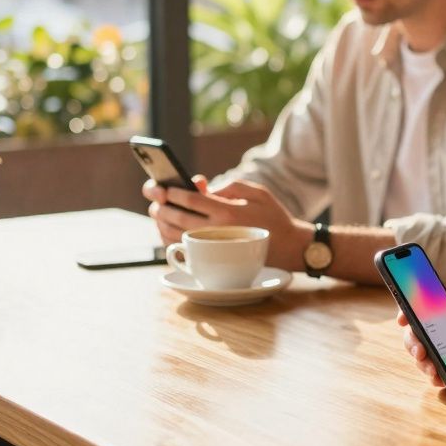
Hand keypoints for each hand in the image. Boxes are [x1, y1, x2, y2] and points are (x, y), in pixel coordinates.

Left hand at [143, 176, 312, 270]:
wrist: (290, 247)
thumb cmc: (274, 217)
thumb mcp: (258, 192)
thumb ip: (230, 185)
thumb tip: (204, 188)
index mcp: (229, 213)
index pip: (192, 200)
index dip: (173, 192)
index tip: (164, 186)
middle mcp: (218, 232)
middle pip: (178, 217)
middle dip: (161, 206)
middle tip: (154, 198)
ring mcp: (214, 249)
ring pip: (176, 236)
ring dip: (161, 223)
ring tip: (157, 212)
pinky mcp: (213, 260)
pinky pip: (184, 252)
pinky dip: (169, 240)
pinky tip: (166, 230)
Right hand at [397, 293, 445, 387]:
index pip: (422, 309)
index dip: (407, 312)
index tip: (402, 320)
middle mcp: (445, 330)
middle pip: (417, 335)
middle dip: (412, 344)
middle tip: (420, 353)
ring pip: (425, 356)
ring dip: (422, 365)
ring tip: (432, 372)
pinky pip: (439, 372)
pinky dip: (435, 377)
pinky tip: (439, 381)